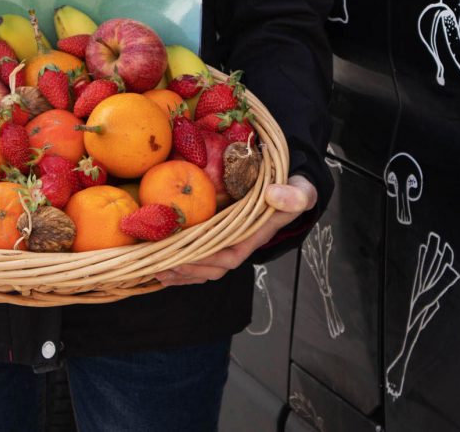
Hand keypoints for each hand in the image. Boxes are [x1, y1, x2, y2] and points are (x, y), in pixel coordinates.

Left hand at [156, 174, 316, 286]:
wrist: (292, 188)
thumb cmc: (295, 190)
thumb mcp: (302, 190)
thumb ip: (295, 195)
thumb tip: (274, 195)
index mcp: (256, 235)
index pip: (233, 254)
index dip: (210, 257)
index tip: (187, 253)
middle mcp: (242, 243)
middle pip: (215, 266)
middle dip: (190, 268)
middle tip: (163, 264)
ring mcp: (231, 242)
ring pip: (206, 266)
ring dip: (183, 271)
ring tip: (157, 270)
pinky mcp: (221, 237)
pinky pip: (202, 258)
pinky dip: (183, 265)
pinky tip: (163, 267)